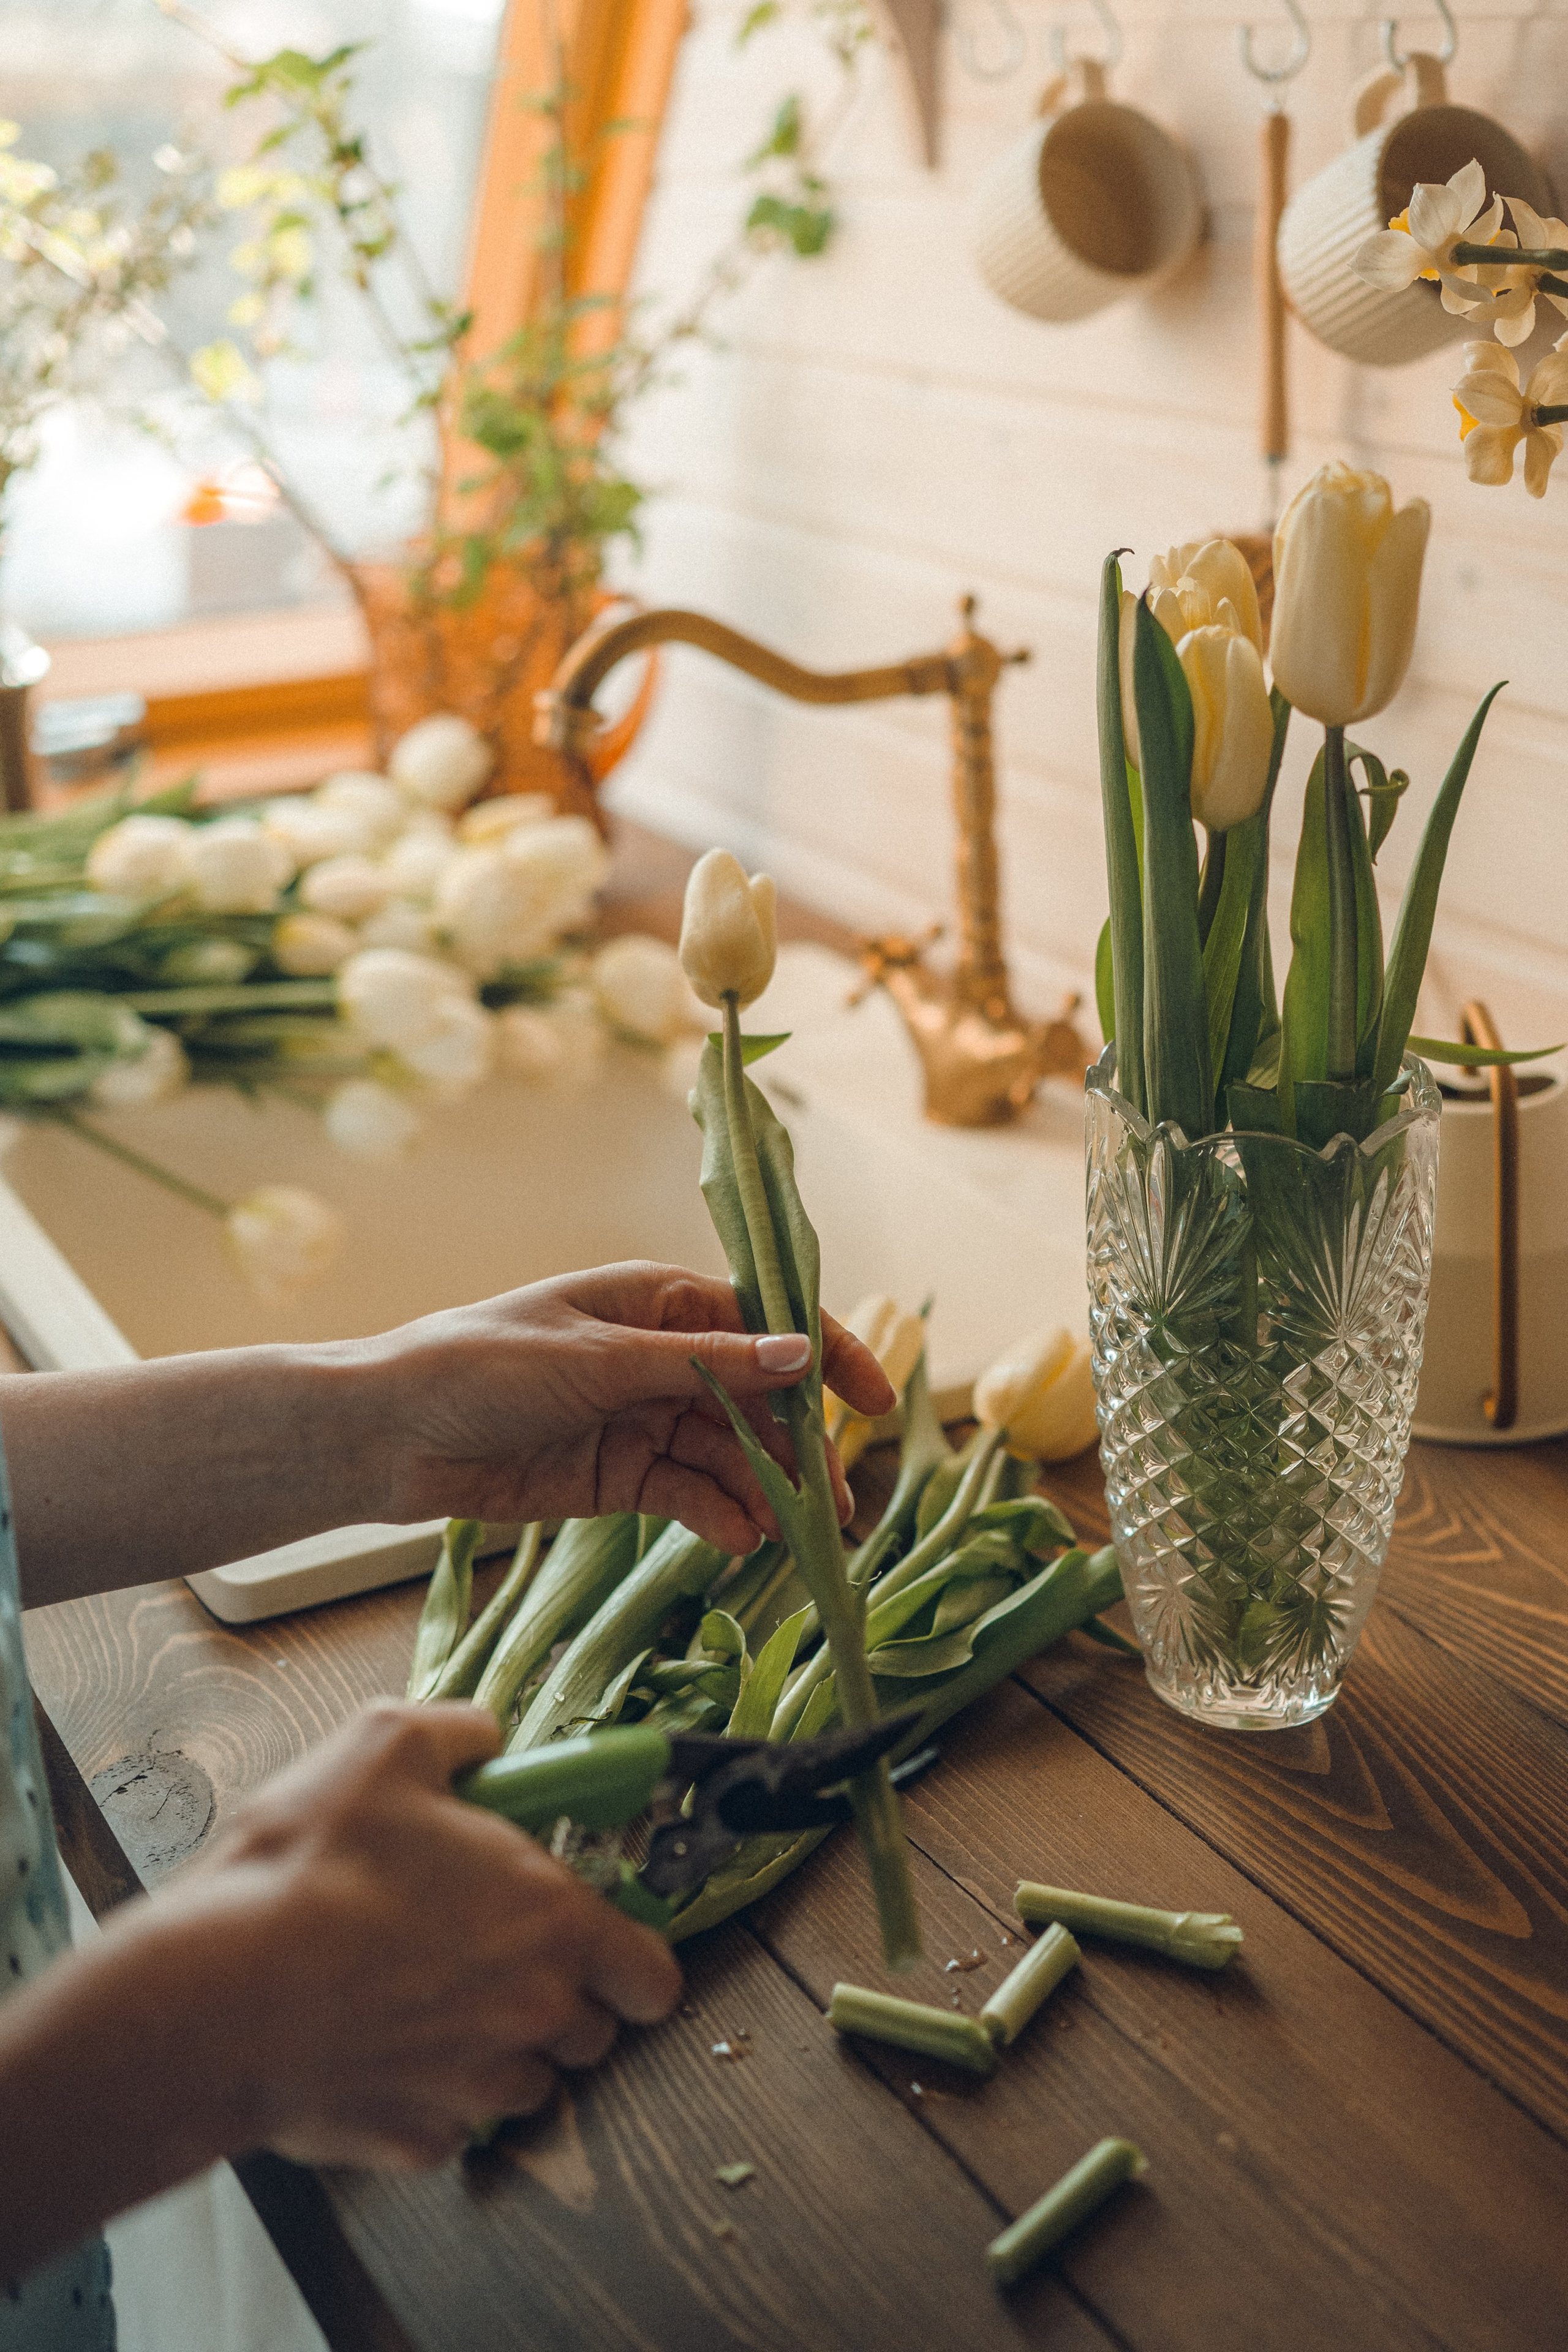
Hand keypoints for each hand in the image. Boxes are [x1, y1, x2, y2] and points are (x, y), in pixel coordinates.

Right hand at [151, 1701, 681, 2168]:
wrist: (220, 1993)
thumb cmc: (309, 1868)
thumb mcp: (386, 1745)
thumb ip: (458, 1733)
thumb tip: (484, 1735)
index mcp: (550, 1919)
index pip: (653, 1975)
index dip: (634, 1962)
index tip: (604, 1948)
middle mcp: (533, 2012)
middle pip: (590, 2031)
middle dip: (557, 1999)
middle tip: (490, 1957)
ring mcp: (477, 2087)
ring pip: (526, 2084)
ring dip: (495, 2050)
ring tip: (426, 2001)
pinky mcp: (416, 2140)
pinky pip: (449, 2124)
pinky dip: (427, 2097)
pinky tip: (377, 2048)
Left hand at [359, 1260, 896, 1552]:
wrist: (389, 1437)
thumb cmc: (480, 1366)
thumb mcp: (597, 1359)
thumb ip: (701, 1365)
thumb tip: (798, 1354)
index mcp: (656, 1301)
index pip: (764, 1320)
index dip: (826, 1354)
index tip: (877, 1398)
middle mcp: (660, 1356)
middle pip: (756, 1399)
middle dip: (799, 1447)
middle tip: (835, 1504)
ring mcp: (642, 1418)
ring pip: (729, 1454)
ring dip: (763, 1491)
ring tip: (790, 1536)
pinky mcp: (619, 1477)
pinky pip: (688, 1494)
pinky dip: (718, 1516)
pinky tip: (740, 1541)